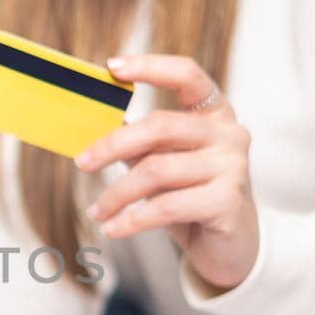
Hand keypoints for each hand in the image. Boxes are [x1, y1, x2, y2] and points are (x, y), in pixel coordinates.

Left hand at [77, 54, 258, 290]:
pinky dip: (132, 220)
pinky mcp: (228, 202)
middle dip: (112, 145)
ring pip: (157, 170)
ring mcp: (233, 166)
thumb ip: (140, 144)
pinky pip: (166, 207)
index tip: (112, 67)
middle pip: (160, 126)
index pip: (187, 75)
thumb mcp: (164, 164)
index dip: (151, 66)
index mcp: (215, 113)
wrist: (231, 247)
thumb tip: (92, 128)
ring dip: (117, 193)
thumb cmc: (192, 198)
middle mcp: (230, 133)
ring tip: (97, 211)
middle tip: (82, 163)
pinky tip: (113, 229)